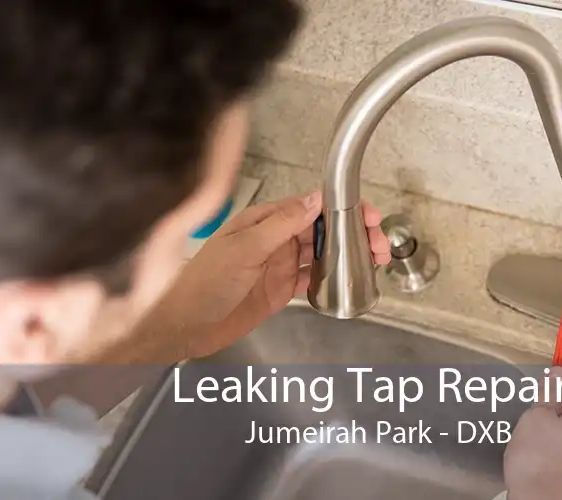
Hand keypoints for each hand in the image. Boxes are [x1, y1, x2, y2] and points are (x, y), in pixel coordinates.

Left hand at [141, 191, 389, 360]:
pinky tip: (347, 279)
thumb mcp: (244, 248)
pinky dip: (331, 279)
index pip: (310, 207)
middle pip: (322, 230)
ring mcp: (277, 265)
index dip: (340, 209)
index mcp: (263, 222)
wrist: (183, 324)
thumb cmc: (201, 282)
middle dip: (352, 233)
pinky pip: (311, 280)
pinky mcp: (279, 290)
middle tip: (377, 242)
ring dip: (348, 255)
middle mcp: (272, 240)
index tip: (365, 214)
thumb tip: (313, 201)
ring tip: (373, 259)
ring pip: (321, 255)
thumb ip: (281, 225)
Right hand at [502, 367, 561, 499]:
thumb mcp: (536, 418)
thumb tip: (560, 373)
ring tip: (538, 465)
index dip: (553, 409)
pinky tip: (547, 480)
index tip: (538, 418)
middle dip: (556, 434)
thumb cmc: (540, 464)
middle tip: (533, 443)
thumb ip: (550, 394)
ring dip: (560, 457)